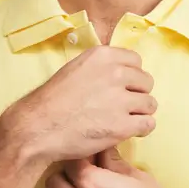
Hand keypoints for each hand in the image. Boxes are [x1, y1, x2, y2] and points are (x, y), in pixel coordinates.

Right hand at [5, 46, 156, 162]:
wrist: (38, 127)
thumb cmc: (53, 100)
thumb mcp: (75, 68)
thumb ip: (100, 67)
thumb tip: (122, 71)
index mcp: (103, 56)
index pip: (136, 61)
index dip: (131, 76)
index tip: (122, 87)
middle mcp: (115, 74)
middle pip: (146, 82)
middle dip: (137, 94)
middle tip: (122, 106)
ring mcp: (120, 100)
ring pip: (150, 104)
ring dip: (140, 112)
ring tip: (124, 119)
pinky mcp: (123, 126)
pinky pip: (148, 124)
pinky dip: (141, 128)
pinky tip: (128, 131)